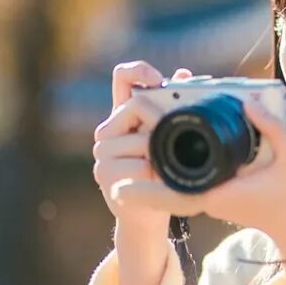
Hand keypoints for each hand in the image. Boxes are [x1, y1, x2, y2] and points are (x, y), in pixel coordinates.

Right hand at [92, 61, 197, 237]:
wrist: (146, 214)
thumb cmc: (160, 173)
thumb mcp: (169, 138)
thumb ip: (171, 106)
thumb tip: (183, 74)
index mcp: (122, 115)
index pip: (123, 76)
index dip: (140, 70)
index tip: (158, 79)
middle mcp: (107, 131)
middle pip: (137, 106)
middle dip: (161, 122)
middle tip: (175, 139)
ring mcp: (102, 153)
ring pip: (142, 139)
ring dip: (162, 154)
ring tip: (164, 169)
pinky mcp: (104, 175)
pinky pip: (141, 166)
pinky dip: (157, 176)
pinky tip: (156, 183)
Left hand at [111, 96, 285, 255]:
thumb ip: (272, 128)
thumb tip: (249, 103)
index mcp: (221, 194)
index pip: (177, 197)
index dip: (146, 195)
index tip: (119, 192)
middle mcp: (211, 200)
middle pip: (166, 197)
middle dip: (140, 189)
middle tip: (113, 182)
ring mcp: (211, 200)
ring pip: (173, 193)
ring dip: (151, 185)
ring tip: (127, 168)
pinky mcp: (214, 197)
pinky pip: (183, 190)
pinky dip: (168, 182)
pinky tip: (157, 163)